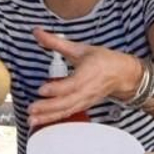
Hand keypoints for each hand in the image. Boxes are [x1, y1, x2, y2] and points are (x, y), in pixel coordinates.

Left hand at [27, 28, 142, 129]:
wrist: (121, 74)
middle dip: (49, 107)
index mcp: (88, 73)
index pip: (72, 84)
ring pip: (66, 110)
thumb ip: (55, 42)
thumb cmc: (102, 61)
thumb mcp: (79, 48)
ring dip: (49, 116)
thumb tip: (38, 32)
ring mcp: (85, 100)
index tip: (42, 90)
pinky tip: (41, 120)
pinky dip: (54, 119)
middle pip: (67, 102)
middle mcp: (87, 90)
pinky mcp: (82, 106)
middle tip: (32, 108)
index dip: (57, 89)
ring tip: (33, 119)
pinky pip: (68, 114)